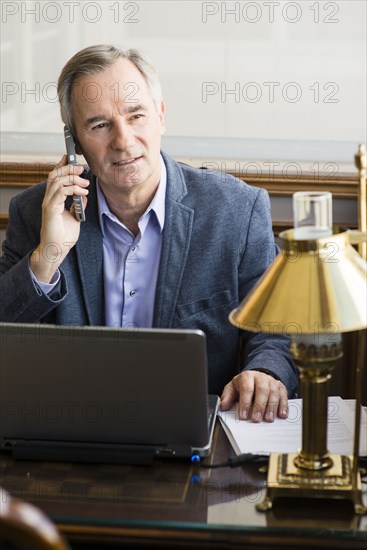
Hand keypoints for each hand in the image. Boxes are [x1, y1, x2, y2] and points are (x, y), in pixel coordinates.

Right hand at [29, 155, 88, 282]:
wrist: (57, 249)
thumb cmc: (64, 236)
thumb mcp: (75, 217)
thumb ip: (78, 205)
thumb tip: (84, 195)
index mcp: (53, 199)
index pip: (55, 177)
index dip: (62, 166)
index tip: (71, 159)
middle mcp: (49, 199)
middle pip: (55, 175)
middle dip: (68, 168)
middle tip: (82, 168)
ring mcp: (49, 203)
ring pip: (57, 181)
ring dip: (73, 178)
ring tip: (85, 182)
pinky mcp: (51, 209)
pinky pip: (61, 192)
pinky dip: (73, 189)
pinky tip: (83, 192)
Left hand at [220, 370, 288, 422]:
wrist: (256, 376)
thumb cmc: (243, 385)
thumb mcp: (233, 388)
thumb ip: (227, 397)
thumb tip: (223, 407)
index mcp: (247, 376)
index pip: (246, 389)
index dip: (245, 403)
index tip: (243, 416)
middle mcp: (261, 377)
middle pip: (262, 390)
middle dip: (259, 406)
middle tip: (256, 419)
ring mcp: (272, 381)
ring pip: (274, 393)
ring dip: (272, 407)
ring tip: (268, 419)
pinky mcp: (280, 387)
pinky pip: (284, 395)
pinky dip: (283, 405)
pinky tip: (282, 415)